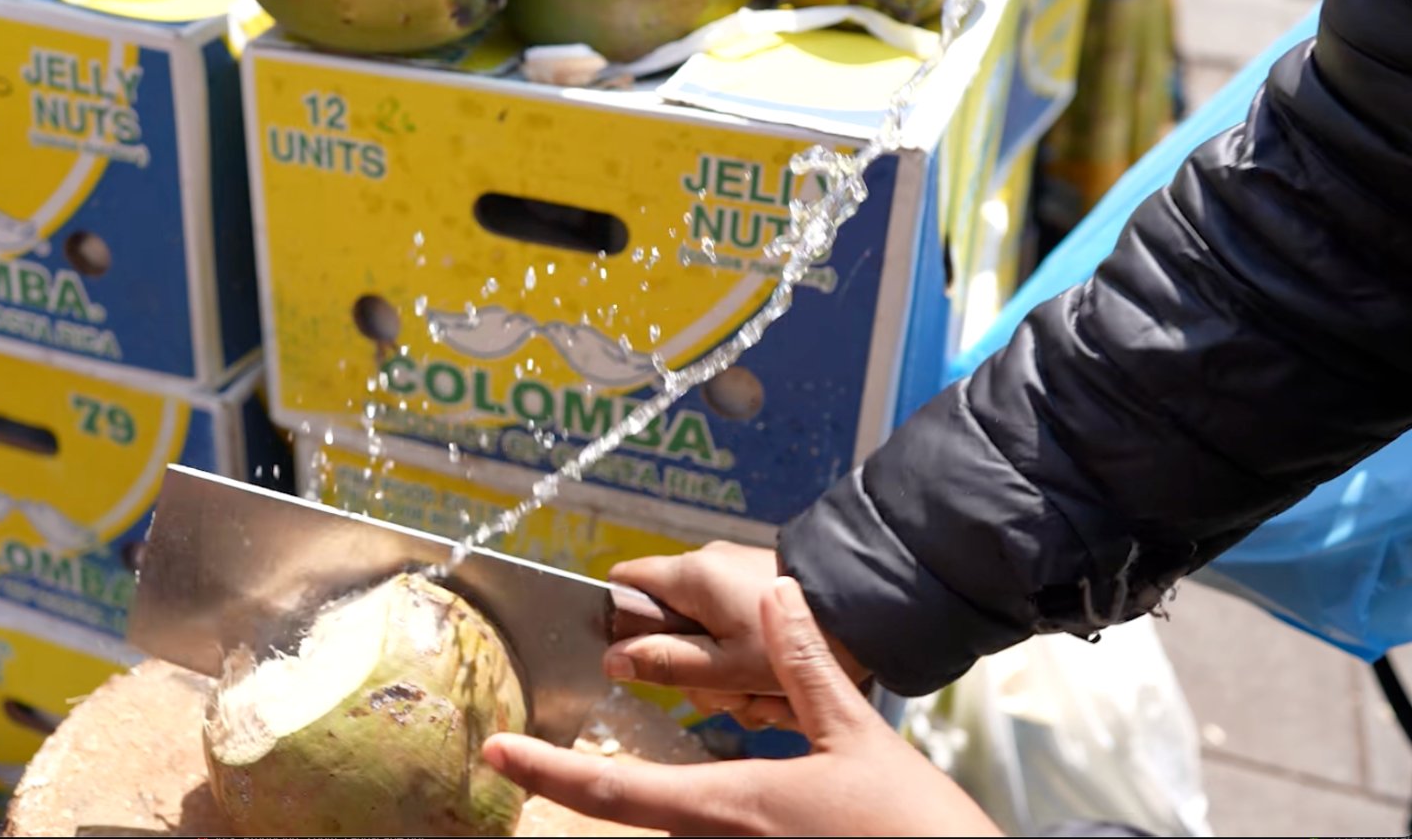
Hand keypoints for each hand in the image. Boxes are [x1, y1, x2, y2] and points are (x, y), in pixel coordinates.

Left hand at [484, 578, 1002, 836]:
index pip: (617, 792)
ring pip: (689, 829)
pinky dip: (717, 820)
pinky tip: (758, 810)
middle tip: (576, 760)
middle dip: (614, 787)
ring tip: (710, 786)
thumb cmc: (915, 829)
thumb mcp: (856, 738)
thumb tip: (777, 599)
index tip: (498, 754)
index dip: (548, 773)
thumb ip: (805, 669)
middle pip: (650, 815)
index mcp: (733, 807)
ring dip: (682, 804)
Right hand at [608, 542, 868, 728]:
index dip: (622, 625)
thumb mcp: (726, 668)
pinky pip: (734, 630)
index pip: (620, 585)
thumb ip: (665, 664)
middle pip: (665, 622)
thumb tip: (611, 660)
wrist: (874, 611)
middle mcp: (708, 566)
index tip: (647, 663)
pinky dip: (748, 661)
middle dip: (688, 668)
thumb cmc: (802, 641)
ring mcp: (737, 576)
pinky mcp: (763, 589)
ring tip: (761, 694)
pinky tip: (776, 682)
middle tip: (724, 693)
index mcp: (689, 575)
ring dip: (723, 673)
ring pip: (702, 634)